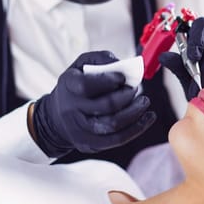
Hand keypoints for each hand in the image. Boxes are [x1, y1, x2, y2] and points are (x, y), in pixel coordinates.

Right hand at [31, 51, 155, 157]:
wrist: (56, 117)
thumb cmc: (75, 86)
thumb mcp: (80, 65)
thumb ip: (100, 59)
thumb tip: (122, 64)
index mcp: (68, 86)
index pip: (87, 85)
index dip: (109, 80)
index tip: (124, 77)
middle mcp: (71, 110)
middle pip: (105, 106)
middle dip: (127, 96)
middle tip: (136, 89)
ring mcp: (80, 130)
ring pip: (113, 125)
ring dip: (134, 113)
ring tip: (144, 102)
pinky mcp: (89, 145)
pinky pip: (117, 140)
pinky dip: (136, 129)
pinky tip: (147, 118)